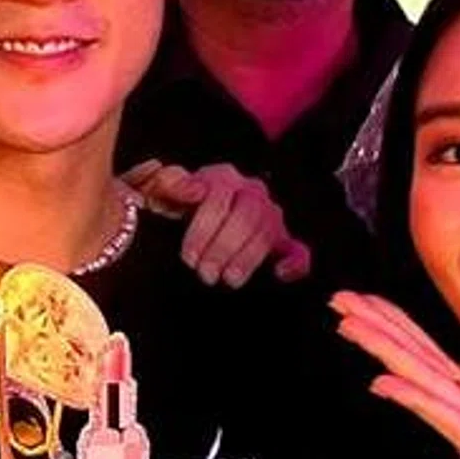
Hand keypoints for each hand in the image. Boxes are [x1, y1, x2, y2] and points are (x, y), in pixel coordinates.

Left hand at [123, 159, 309, 285]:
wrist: (188, 225)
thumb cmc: (173, 210)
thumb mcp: (160, 196)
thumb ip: (166, 184)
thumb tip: (193, 189)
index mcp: (222, 178)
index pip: (219, 196)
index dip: (203, 228)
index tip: (188, 257)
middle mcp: (250, 192)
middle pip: (247, 215)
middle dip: (225, 247)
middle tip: (205, 274)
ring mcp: (269, 217)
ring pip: (268, 232)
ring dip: (248, 258)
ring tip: (227, 280)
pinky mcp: (283, 242)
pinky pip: (299, 250)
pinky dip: (294, 263)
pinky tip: (278, 274)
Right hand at [331, 291, 459, 458]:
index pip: (433, 361)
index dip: (399, 326)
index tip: (363, 298)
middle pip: (418, 366)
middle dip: (378, 331)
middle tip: (338, 299)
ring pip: (426, 386)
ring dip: (386, 353)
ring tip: (350, 325)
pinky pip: (454, 425)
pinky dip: (417, 401)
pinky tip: (385, 384)